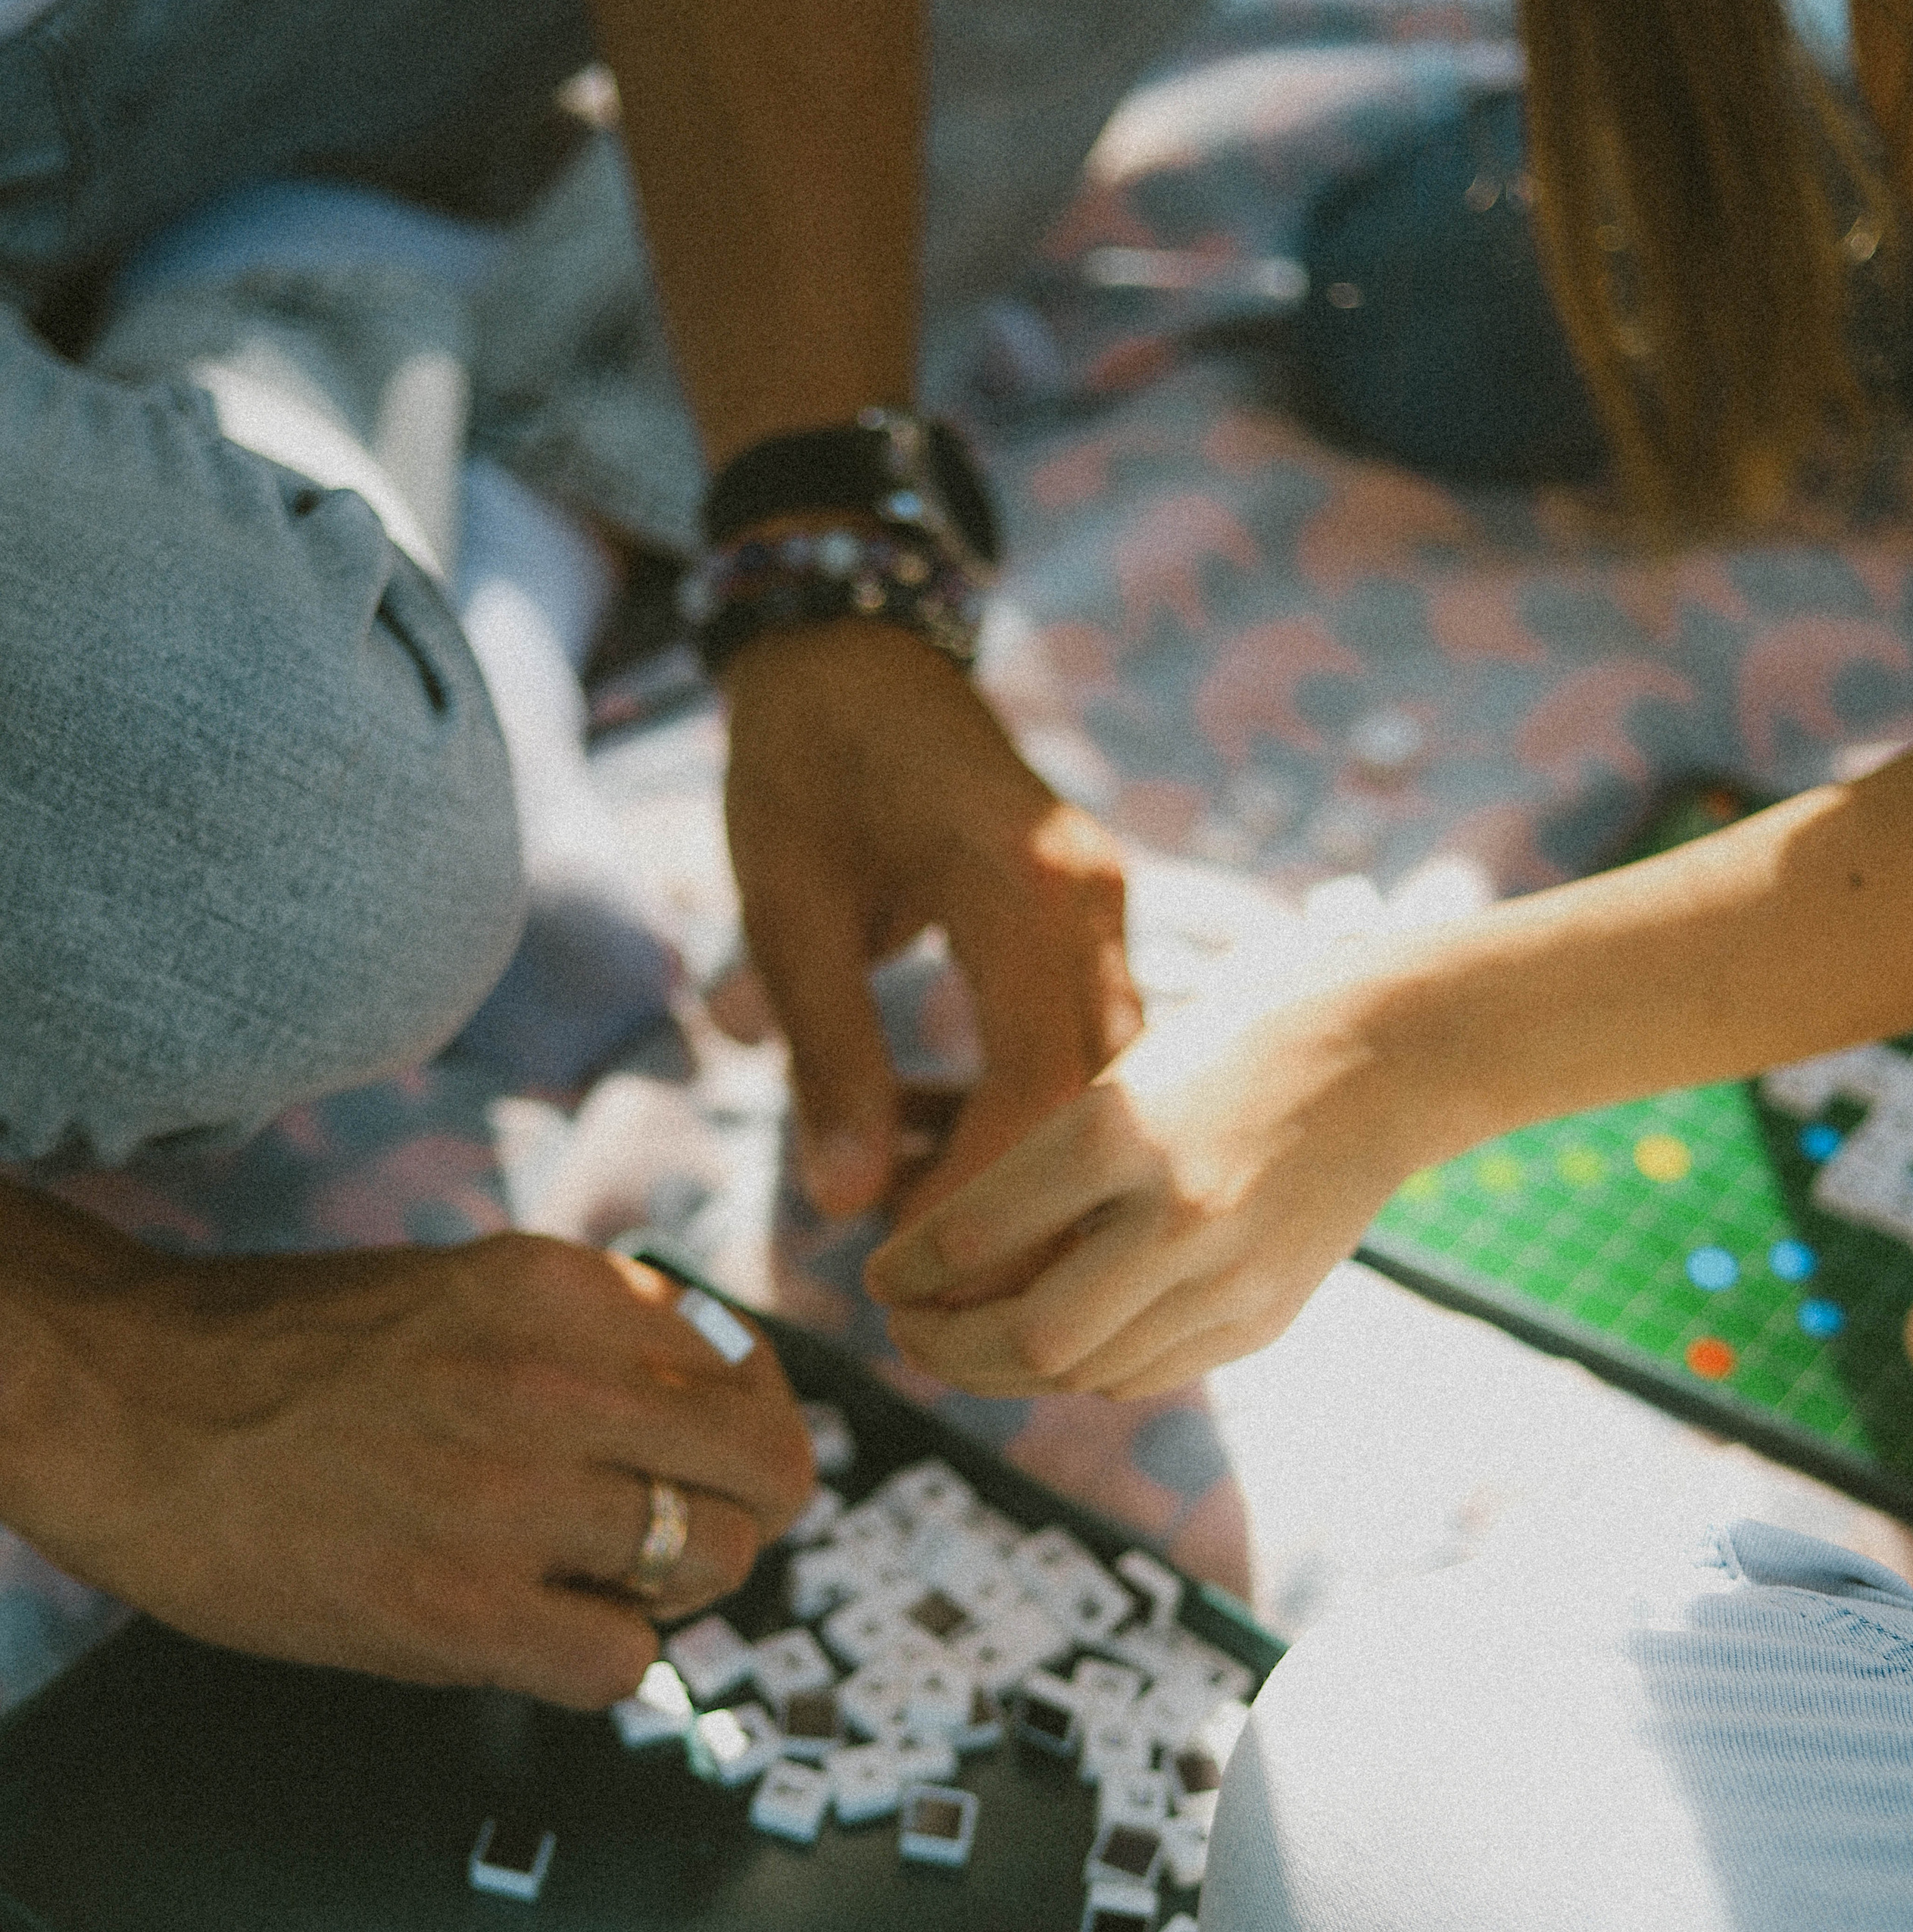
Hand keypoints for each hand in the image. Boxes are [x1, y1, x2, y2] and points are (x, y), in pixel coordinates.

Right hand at [2, 1215, 814, 1706]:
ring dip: (667, 1590)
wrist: (125, 1406)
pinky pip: (623, 1663)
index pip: (747, 1370)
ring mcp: (509, 1498)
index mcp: (561, 1285)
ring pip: (709, 1566)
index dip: (744, 1430)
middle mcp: (555, 1379)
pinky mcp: (457, 1610)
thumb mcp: (467, 1290)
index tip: (706, 1461)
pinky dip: (602, 1660)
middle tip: (678, 1537)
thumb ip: (595, 1336)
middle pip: (766, 1473)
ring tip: (589, 1582)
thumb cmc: (292, 1355)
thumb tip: (722, 1406)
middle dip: (741, 1513)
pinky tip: (536, 1632)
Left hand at [721, 623, 1143, 1219]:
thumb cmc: (800, 763)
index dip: (985, 1198)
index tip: (910, 1267)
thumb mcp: (788, 910)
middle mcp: (1093, 898)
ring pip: (1105, 1079)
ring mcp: (1104, 903)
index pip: (1041, 1087)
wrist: (846, 642)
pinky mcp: (1090, 911)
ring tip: (935, 1231)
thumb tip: (846, 1202)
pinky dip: (1032, 1109)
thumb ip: (826, 1054)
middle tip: (937, 1289)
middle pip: (1098, 1099)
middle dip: (1025, 1207)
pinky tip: (951, 1148)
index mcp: (1026, 888)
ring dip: (1034, 1165)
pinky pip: (1088, 1039)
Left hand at [864, 964, 1436, 1398]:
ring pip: (1083, 1373)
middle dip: (947, 1350)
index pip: (972, 1237)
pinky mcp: (1264, 1316)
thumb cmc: (1238, 1034)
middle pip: (1028, 1338)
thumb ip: (1046, 1165)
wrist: (1393, 1054)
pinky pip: (1145, 1375)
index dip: (905, 1274)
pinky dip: (1086, 1370)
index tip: (877, 1279)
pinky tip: (1058, 1340)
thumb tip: (951, 1257)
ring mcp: (1229, 1277)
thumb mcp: (1124, 1069)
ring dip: (1007, 1371)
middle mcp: (1174, 1215)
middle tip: (907, 1332)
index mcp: (1119, 1129)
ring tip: (966, 1343)